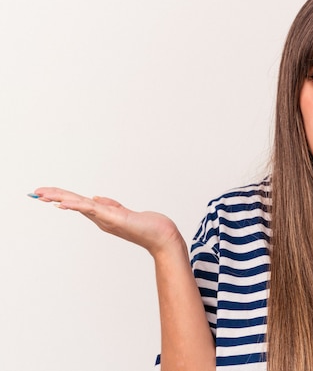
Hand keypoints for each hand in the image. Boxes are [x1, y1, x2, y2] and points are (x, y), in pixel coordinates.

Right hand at [31, 187, 181, 256]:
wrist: (161, 236)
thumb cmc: (146, 226)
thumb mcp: (124, 212)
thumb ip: (109, 205)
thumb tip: (95, 198)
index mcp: (102, 216)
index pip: (77, 203)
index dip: (61, 197)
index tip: (43, 193)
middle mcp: (101, 218)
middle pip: (73, 204)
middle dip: (54, 197)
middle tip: (34, 192)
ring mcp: (106, 219)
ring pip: (79, 205)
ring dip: (61, 199)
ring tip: (44, 195)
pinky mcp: (115, 219)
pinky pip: (93, 210)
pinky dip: (78, 205)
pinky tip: (65, 203)